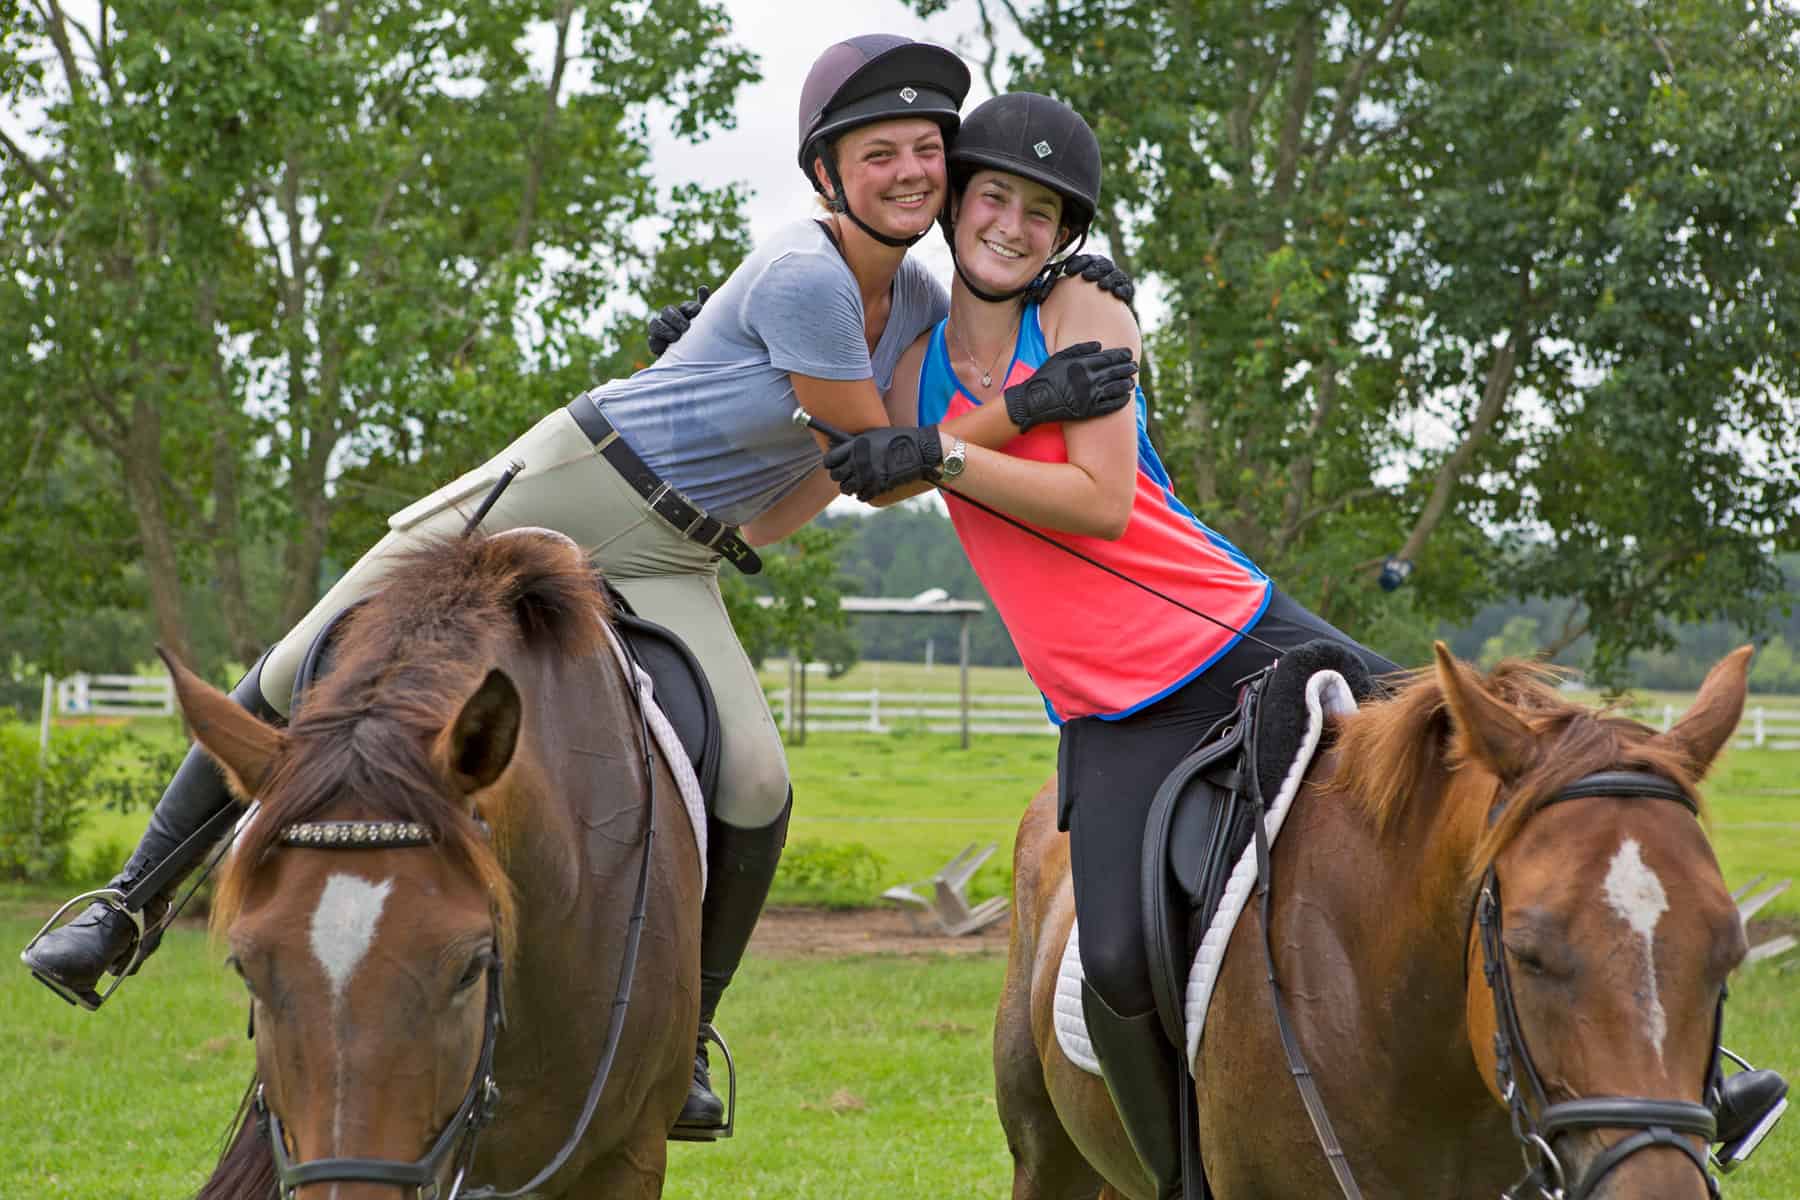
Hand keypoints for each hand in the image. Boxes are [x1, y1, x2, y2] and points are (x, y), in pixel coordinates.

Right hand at [647, 285, 710, 357]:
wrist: (696, 360)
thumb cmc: (702, 340)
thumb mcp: (707, 325)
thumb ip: (704, 307)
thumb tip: (703, 287)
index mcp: (685, 314)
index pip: (684, 307)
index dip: (689, 308)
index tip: (696, 313)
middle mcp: (670, 320)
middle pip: (667, 311)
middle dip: (676, 318)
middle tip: (686, 328)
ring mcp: (661, 333)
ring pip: (655, 324)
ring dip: (665, 330)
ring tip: (676, 337)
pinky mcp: (657, 347)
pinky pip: (652, 341)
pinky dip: (657, 342)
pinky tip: (665, 346)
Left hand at [823, 425, 943, 500]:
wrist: (922, 450)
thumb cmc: (900, 439)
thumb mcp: (875, 435)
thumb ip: (856, 444)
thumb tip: (840, 449)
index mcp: (855, 446)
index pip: (829, 460)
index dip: (831, 464)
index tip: (835, 465)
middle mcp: (857, 461)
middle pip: (836, 476)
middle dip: (840, 475)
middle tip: (848, 474)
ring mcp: (867, 476)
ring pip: (846, 489)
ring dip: (850, 487)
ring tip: (858, 483)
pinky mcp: (878, 488)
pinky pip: (861, 497)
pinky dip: (863, 494)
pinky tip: (868, 489)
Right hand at [1003, 341, 1137, 431]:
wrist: (1034, 401)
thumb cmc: (1045, 377)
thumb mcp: (1059, 357)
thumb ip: (1080, 349)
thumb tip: (1100, 345)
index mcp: (1082, 365)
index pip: (1109, 357)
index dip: (1122, 355)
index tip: (1129, 353)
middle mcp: (1089, 380)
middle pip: (1116, 372)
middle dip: (1128, 368)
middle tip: (1134, 366)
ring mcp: (1090, 396)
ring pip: (1116, 388)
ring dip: (1126, 384)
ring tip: (1131, 382)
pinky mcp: (1089, 411)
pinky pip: (1110, 406)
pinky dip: (1121, 401)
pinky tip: (1126, 398)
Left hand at [1026, 254, 1134, 305]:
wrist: (1091, 316)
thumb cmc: (1069, 304)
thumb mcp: (1056, 296)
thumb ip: (1047, 291)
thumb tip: (1027, 297)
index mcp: (1084, 266)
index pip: (1082, 260)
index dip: (1077, 264)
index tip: (1069, 271)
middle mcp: (1100, 269)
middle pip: (1099, 264)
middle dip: (1093, 269)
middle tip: (1087, 277)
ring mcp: (1113, 279)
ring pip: (1113, 275)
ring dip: (1108, 279)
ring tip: (1102, 285)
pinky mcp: (1124, 291)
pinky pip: (1125, 288)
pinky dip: (1122, 290)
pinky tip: (1117, 295)